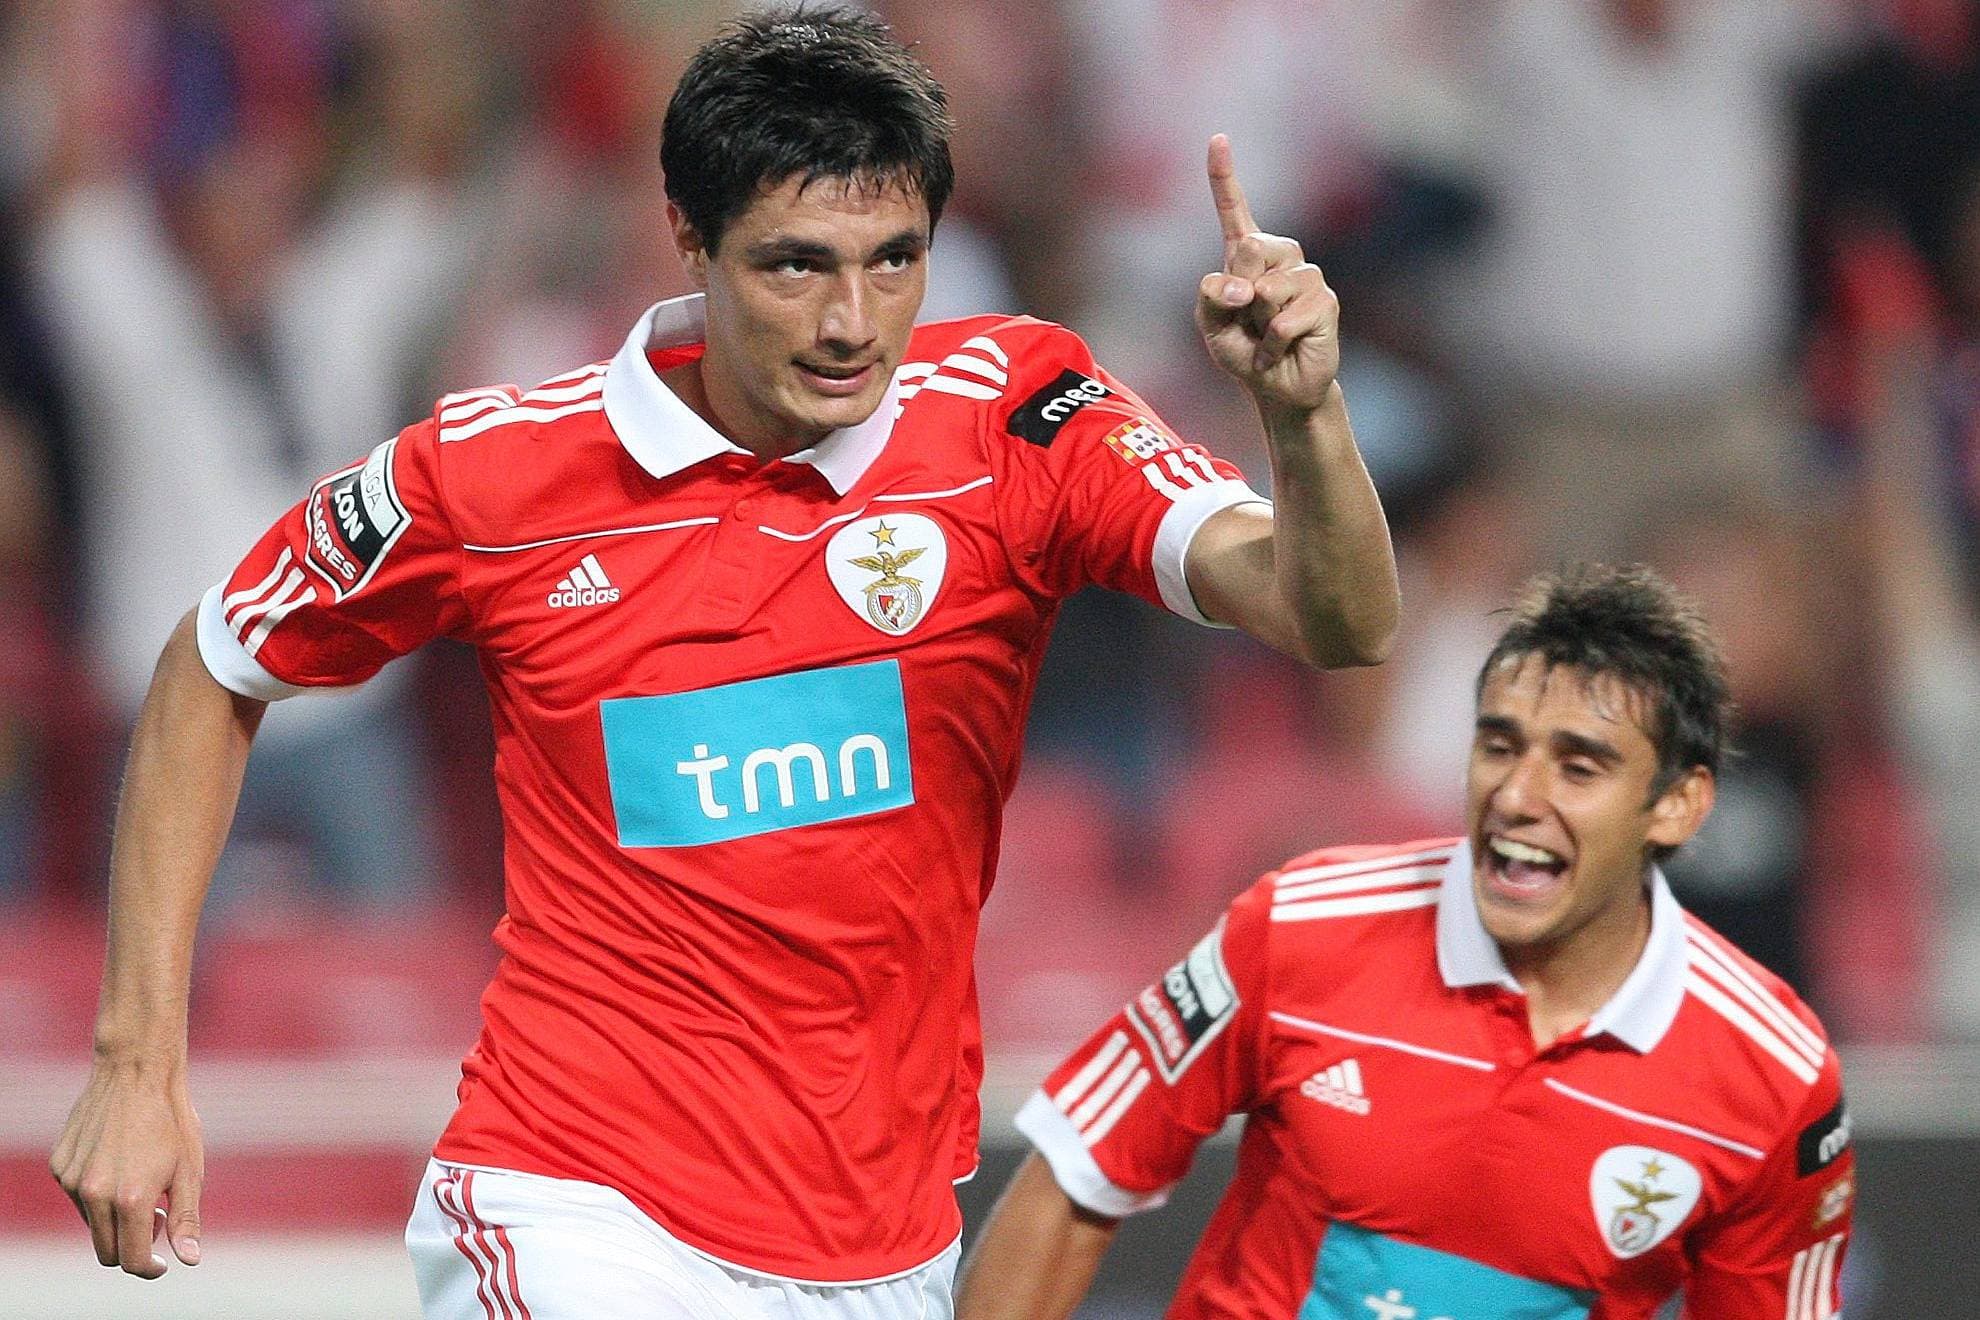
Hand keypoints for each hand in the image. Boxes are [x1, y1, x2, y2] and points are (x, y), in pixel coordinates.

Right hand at [50, 1056, 203, 1277]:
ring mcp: (72, 1180)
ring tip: (142, 1183)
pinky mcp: (59, 1165)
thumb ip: (186, 1219)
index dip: (148, 1268)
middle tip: (159, 1218)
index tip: (160, 1264)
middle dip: (133, 1246)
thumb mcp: (189, 1171)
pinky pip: (78, 1196)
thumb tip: (189, 1260)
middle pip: (106, 1250)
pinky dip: (98, 1193)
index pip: (131, 1259)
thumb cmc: (171, 1120)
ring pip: (91, 1223)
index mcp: (130, 1199)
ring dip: (115, 1217)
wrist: (136, 1072)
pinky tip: (119, 1162)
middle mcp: (94, 1194)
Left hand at [1195, 134, 1339, 410]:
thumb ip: (1213, 296)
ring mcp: (1306, 277)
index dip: (1224, 175)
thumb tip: (1246, 287)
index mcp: (1245, 256)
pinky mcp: (1325, 301)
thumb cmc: (1242, 351)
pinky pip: (1286, 317)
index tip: (1218, 138)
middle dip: (1240, 288)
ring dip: (1259, 321)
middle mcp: (1279, 258)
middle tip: (1247, 318)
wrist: (1277, 387)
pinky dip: (1274, 341)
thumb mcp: (1211, 324)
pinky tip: (1280, 349)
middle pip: (1251, 247)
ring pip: (1270, 286)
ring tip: (1266, 336)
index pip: (1234, 210)